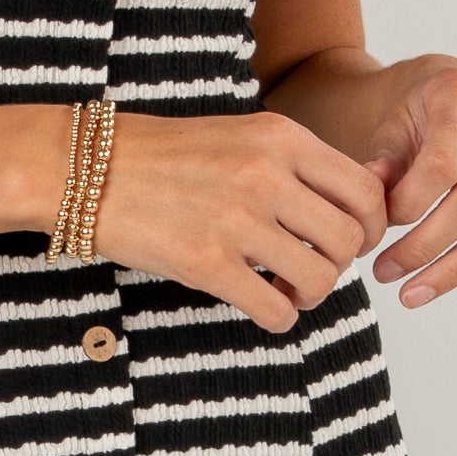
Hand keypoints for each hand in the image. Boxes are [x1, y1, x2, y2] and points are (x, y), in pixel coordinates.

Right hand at [95, 108, 389, 334]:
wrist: (86, 168)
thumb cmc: (163, 156)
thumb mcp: (240, 136)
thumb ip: (293, 165)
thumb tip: (347, 211)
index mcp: (281, 139)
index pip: (365, 191)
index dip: (370, 227)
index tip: (349, 241)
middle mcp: (266, 176)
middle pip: (350, 240)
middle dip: (340, 265)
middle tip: (313, 268)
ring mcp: (236, 221)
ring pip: (320, 279)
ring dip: (311, 295)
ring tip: (286, 290)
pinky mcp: (205, 264)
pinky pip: (275, 310)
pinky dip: (280, 318)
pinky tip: (263, 307)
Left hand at [363, 56, 456, 304]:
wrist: (448, 96)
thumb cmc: (414, 119)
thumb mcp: (388, 132)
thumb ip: (381, 170)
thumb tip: (375, 212)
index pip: (443, 165)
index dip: (409, 207)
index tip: (376, 235)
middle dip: (427, 247)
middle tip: (386, 275)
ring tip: (416, 293)